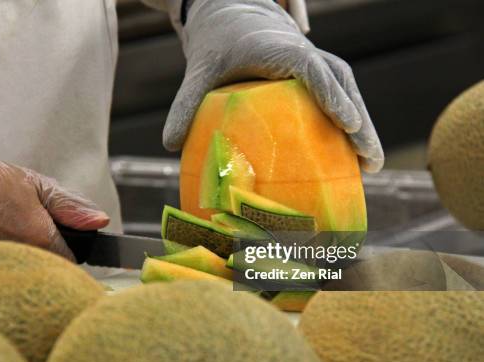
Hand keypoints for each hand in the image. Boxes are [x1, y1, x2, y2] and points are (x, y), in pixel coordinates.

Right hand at [0, 147, 108, 260]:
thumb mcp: (35, 185)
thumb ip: (70, 207)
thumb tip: (100, 221)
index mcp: (41, 239)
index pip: (71, 261)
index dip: (70, 248)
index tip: (61, 238)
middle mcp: (21, 261)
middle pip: (47, 271)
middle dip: (46, 254)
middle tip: (26, 230)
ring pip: (23, 275)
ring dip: (22, 259)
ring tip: (4, 232)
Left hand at [162, 0, 383, 172]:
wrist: (232, 16)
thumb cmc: (218, 45)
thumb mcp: (200, 71)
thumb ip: (186, 104)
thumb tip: (171, 145)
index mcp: (280, 51)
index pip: (313, 72)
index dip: (332, 98)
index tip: (348, 124)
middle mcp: (306, 55)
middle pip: (341, 86)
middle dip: (360, 123)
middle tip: (369, 159)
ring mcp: (316, 64)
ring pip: (348, 92)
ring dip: (363, 127)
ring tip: (371, 165)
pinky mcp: (317, 75)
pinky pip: (341, 97)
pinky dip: (351, 123)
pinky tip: (353, 156)